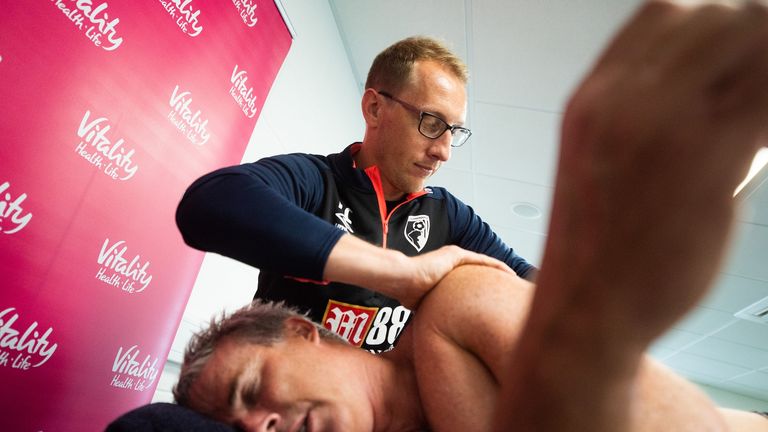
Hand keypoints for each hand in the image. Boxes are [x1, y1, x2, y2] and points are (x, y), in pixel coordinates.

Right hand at [324, 235, 514, 309]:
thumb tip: (437, 332)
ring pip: (484, 265)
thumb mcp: (426, 305)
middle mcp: (451, 263)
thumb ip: (435, 311)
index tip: (496, 298)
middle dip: (495, 282)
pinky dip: (497, 266)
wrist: (400, 279)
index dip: (484, 288)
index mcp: (445, 274)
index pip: (471, 282)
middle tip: (509, 292)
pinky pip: (482, 260)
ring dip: (500, 272)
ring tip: (515, 281)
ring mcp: (453, 257)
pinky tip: (509, 272)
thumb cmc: (407, 293)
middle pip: (480, 272)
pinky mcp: (455, 255)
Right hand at [542, 0, 767, 343]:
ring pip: (756, 45)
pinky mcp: (709, 161)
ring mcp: (665, 126)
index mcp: (593, 98)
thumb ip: (640, 119)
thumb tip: (709, 96)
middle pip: (719, 16)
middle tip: (764, 81)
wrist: (583, 312)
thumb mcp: (597, 164)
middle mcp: (623, 100)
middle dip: (757, 34)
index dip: (712, 19)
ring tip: (764, 115)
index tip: (740, 48)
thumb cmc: (596, 249)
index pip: (662, 12)